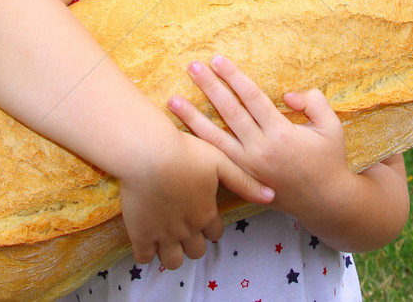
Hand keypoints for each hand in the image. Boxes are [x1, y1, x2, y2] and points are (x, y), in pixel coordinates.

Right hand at [118, 127, 274, 269]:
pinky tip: (146, 238)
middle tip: (184, 228)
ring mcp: (164, 234)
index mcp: (206, 213)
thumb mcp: (220, 162)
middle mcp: (188, 228)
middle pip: (196, 251)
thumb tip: (272, 196)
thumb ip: (245, 182)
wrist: (149, 153)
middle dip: (193, 243)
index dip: (210, 227)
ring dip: (171, 252)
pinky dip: (146, 252)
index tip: (203, 217)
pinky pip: (143, 257)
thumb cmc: (185, 152)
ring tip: (165, 237)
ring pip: (172, 260)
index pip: (215, 233)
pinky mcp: (140, 234)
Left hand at [167, 55, 352, 220]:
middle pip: (229, 112)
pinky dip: (199, 144)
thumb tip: (286, 95)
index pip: (252, 97)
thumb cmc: (329, 159)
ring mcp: (247, 166)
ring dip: (192, 117)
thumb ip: (313, 101)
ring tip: (173, 100)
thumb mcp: (332, 126)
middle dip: (210, 87)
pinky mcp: (241, 178)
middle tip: (193, 66)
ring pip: (214, 138)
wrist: (325, 202)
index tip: (218, 60)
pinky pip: (216, 158)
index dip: (234, 77)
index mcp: (282, 133)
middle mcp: (260, 149)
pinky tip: (183, 132)